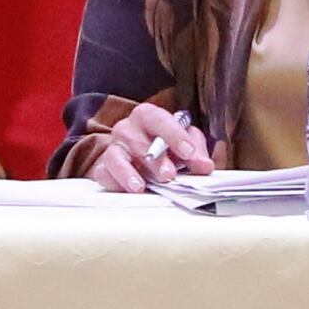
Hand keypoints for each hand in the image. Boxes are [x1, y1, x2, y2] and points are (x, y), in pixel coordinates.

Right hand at [87, 103, 212, 189]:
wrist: (142, 158)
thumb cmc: (166, 148)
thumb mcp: (186, 144)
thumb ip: (197, 152)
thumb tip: (204, 166)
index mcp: (148, 117)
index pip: (158, 118)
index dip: (173, 134)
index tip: (188, 152)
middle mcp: (127, 129)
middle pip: (137, 140)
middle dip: (154, 160)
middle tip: (169, 175)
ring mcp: (114, 148)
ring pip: (115, 157)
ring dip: (128, 172)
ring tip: (140, 187)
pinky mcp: (104, 168)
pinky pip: (104, 174)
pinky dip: (115, 183)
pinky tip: (128, 191)